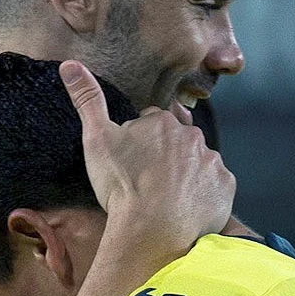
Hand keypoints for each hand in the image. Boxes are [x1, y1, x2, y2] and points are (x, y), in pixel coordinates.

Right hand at [63, 61, 233, 265]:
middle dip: (166, 156)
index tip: (131, 163)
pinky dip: (204, 194)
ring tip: (167, 198)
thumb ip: (87, 100)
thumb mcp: (96, 140)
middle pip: (178, 142)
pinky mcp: (225, 188)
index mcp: (163, 122)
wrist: (151, 231)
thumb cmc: (122, 186)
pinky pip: (215, 186)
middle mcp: (193, 137)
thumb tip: (69, 65)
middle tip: (147, 182)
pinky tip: (186, 207)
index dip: (139, 143)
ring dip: (186, 175)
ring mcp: (212, 162)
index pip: (153, 124)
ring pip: (198, 163)